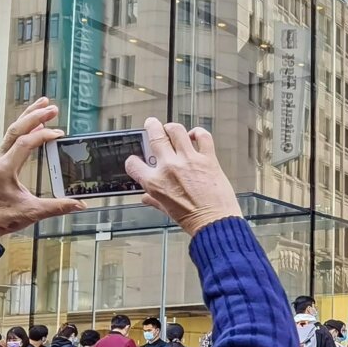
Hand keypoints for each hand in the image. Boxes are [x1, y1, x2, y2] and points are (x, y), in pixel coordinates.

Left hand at [0, 98, 85, 237]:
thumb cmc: (2, 218)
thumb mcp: (32, 213)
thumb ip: (57, 207)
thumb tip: (79, 204)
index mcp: (4, 169)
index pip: (24, 143)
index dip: (43, 135)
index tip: (59, 133)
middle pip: (16, 130)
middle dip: (35, 116)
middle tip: (53, 107)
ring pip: (12, 130)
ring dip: (29, 117)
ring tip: (44, 104)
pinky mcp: (1, 162)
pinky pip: (12, 138)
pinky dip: (25, 128)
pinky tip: (35, 124)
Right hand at [125, 118, 239, 234]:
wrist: (214, 222)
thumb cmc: (192, 219)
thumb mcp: (166, 210)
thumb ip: (155, 200)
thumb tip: (146, 198)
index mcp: (155, 182)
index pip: (134, 164)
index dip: (133, 161)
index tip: (137, 160)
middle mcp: (169, 168)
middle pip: (155, 136)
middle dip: (151, 126)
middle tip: (152, 124)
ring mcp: (189, 160)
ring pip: (176, 130)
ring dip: (172, 127)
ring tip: (172, 129)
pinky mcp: (207, 159)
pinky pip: (203, 136)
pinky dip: (198, 132)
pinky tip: (195, 135)